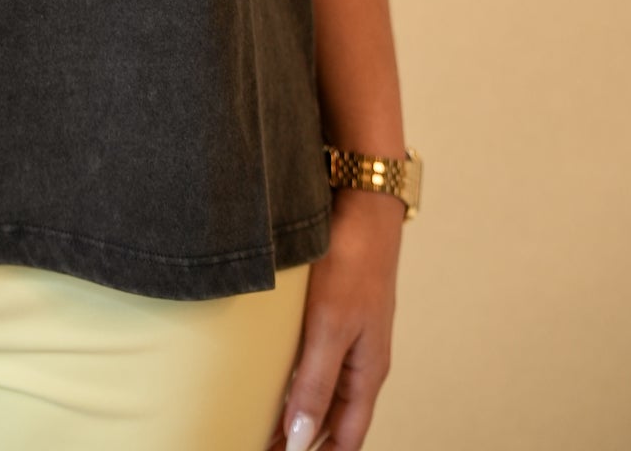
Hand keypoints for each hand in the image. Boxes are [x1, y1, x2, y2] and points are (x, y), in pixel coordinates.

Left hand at [267, 190, 402, 450]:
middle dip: (305, 440)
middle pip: (335, 420)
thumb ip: (315, 383)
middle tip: (264, 446)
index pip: (346, 439)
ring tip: (263, 427)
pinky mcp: (334, 313)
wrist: (362, 204)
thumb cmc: (352, 263)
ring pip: (325, 391)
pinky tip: (274, 380)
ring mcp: (350, 336)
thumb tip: (301, 440)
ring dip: (299, 413)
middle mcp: (360, 361)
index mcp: (366, 373)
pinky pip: (316, 361)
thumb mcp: (329, 327)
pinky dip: (296, 380)